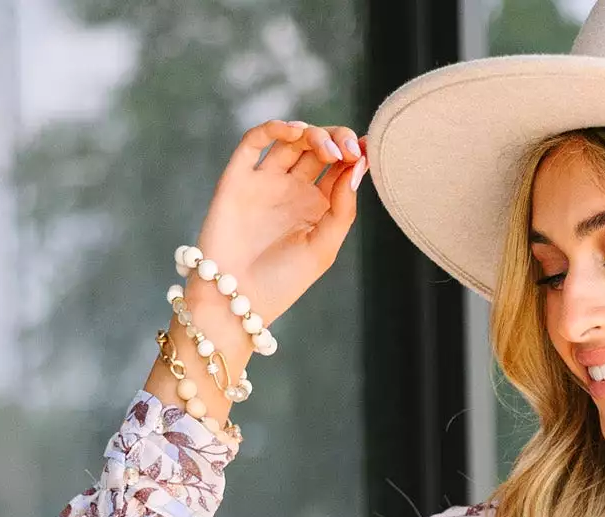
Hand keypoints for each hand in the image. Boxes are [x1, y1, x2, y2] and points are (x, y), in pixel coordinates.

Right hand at [149, 120, 364, 420]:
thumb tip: (358, 166)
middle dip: (337, 140)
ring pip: (290, 139)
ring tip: (328, 150)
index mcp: (316, 207)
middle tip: (349, 151)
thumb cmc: (282, 283)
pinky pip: (255, 141)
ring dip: (312, 134)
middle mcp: (292, 190)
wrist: (237, 299)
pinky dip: (275, 129)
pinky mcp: (238, 176)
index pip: (340, 168)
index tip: (368, 151)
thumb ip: (342, 209)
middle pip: (318, 148)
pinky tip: (295, 133)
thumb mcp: (323, 249)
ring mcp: (265, 181)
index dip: (355, 154)